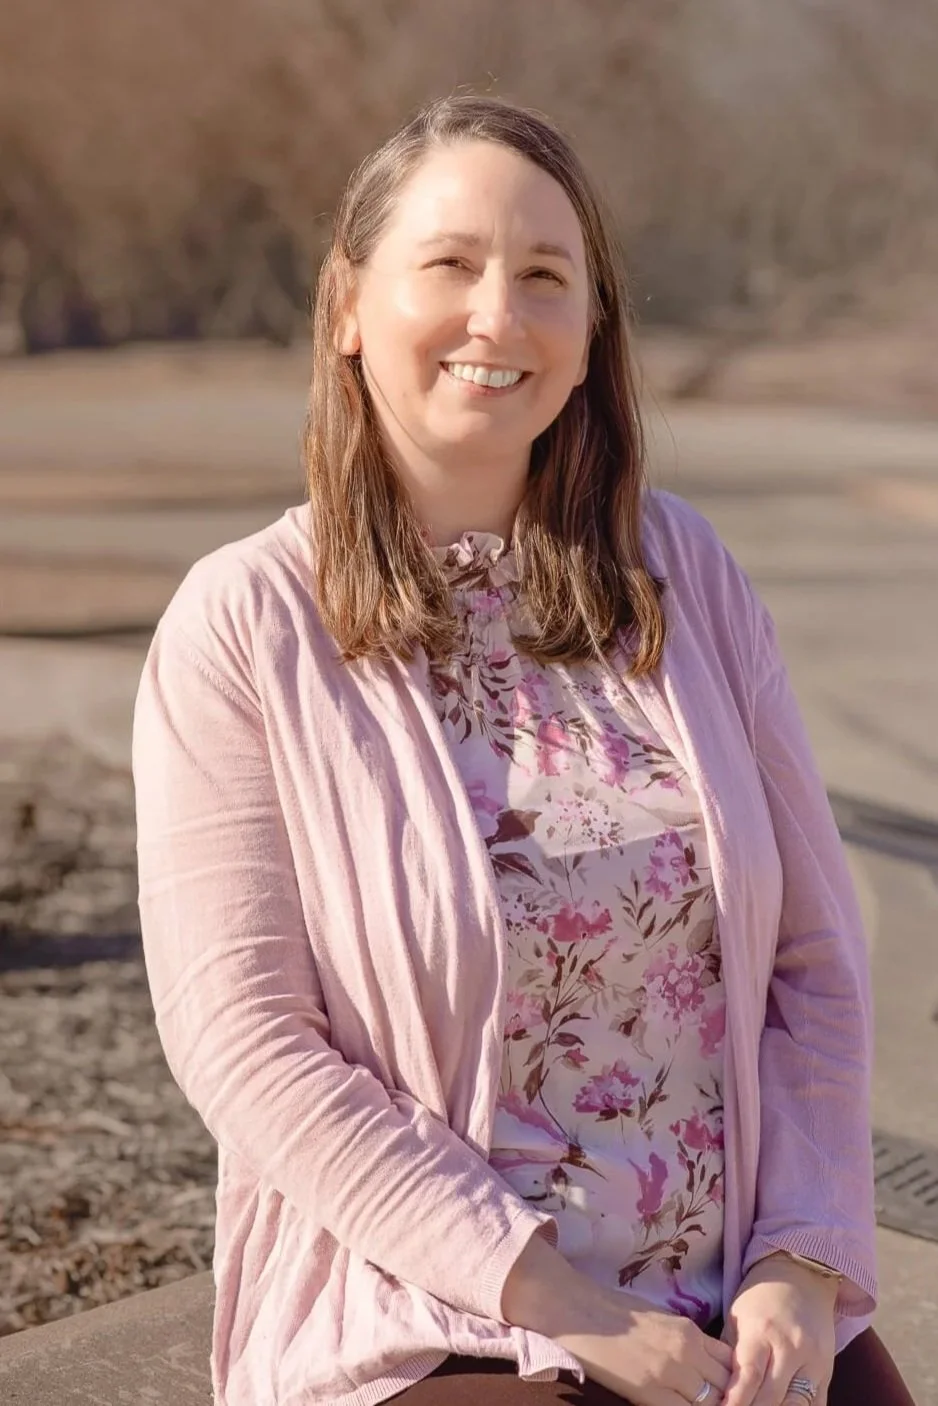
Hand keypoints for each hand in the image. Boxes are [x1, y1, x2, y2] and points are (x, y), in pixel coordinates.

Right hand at [554, 1286, 734, 1405]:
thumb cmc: (612, 1310)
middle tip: (714, 1402)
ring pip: (710, 1402)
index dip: (730, 1381)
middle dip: (724, 1398)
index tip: (723, 1391)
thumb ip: (683, 1339)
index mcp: (689, 1330)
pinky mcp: (650, 1391)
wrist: (579, 1310)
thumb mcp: (658, 1318)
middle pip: (726, 1386)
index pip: (730, 1362)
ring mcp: (670, 1372)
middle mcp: (687, 1350)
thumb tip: (699, 1362)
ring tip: (695, 1404)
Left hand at [721, 1254, 837, 1405]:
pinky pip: (817, 1404)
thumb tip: (713, 1386)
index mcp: (762, 1332)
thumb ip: (730, 1354)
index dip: (736, 1401)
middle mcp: (791, 1348)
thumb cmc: (760, 1299)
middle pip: (773, 1398)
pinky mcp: (828, 1373)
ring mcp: (814, 1362)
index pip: (749, 1376)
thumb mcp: (737, 1317)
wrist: (801, 1278)